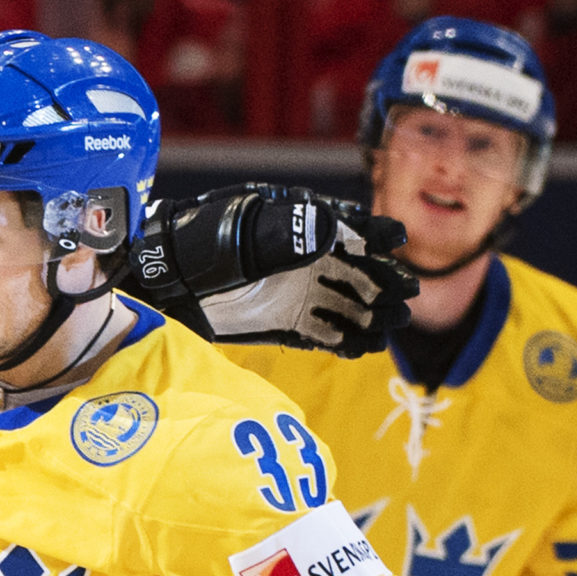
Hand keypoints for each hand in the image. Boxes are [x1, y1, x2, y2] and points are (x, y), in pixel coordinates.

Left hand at [123, 185, 416, 357]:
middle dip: (384, 282)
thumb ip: (287, 234)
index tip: (396, 240)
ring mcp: (299, 294)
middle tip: (406, 295)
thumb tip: (328, 229)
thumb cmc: (204, 244)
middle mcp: (308, 261)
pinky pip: (324, 334)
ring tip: (393, 325)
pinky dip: (344, 341)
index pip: (351, 227)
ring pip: (348, 305)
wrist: (170, 281)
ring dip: (371, 315)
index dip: (375, 233)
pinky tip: (364, 347)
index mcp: (302, 228)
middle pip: (359, 271)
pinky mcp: (287, 324)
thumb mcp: (244, 234)